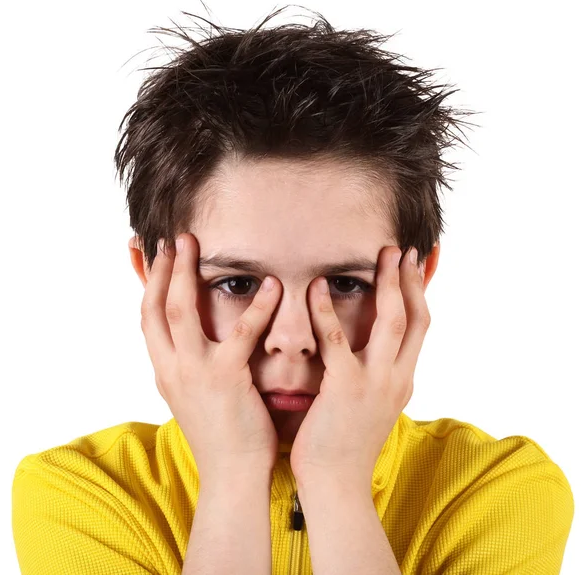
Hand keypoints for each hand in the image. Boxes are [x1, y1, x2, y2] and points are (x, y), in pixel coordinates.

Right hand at [139, 232, 281, 481]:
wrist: (231, 475)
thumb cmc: (220, 433)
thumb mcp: (191, 395)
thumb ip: (186, 365)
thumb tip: (185, 341)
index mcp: (164, 371)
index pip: (145, 318)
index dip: (143, 283)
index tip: (143, 254)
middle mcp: (170, 368)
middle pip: (155, 306)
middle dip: (160, 268)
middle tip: (170, 238)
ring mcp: (193, 372)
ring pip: (180, 310)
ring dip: (184, 272)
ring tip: (191, 243)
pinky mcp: (224, 379)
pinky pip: (240, 333)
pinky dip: (256, 306)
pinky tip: (272, 285)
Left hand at [290, 245, 430, 488]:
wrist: (336, 485)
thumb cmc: (345, 445)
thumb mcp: (371, 406)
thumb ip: (375, 377)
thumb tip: (370, 353)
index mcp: (402, 381)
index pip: (420, 329)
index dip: (421, 295)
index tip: (417, 267)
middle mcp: (398, 378)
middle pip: (416, 318)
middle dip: (412, 281)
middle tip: (404, 250)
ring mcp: (376, 383)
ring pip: (393, 321)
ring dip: (389, 284)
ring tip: (381, 255)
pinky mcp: (346, 388)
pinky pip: (337, 339)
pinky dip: (326, 310)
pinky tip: (315, 287)